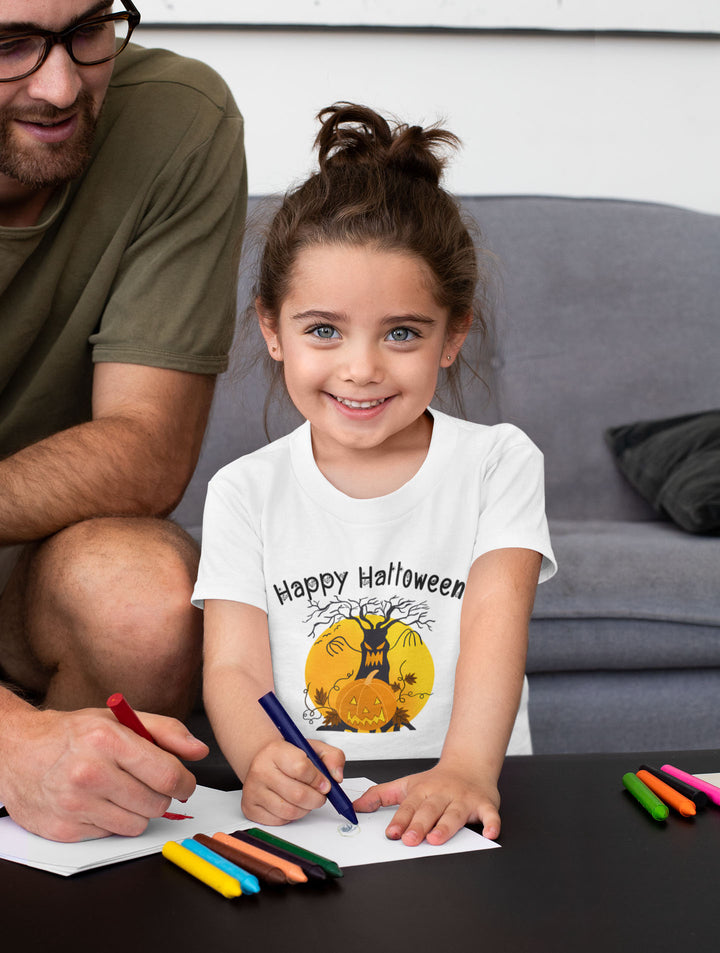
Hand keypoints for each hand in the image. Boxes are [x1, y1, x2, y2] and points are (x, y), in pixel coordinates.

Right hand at [0, 707, 207, 841]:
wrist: (16, 751)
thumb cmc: (72, 733)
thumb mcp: (119, 719)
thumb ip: (165, 731)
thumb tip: (199, 751)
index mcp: (108, 741)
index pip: (168, 775)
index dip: (186, 782)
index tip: (185, 783)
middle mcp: (90, 774)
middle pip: (156, 803)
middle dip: (160, 795)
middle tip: (147, 784)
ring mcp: (75, 805)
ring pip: (137, 824)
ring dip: (137, 811)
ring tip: (121, 792)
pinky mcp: (64, 830)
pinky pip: (111, 836)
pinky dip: (111, 822)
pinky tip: (98, 803)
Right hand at [240, 738, 345, 825]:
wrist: (263, 760)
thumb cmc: (288, 756)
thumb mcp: (313, 748)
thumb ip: (332, 757)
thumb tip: (337, 777)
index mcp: (276, 751)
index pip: (301, 768)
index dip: (319, 779)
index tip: (324, 783)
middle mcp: (260, 770)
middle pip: (298, 794)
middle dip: (317, 799)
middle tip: (320, 795)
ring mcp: (253, 790)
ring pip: (290, 811)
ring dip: (306, 809)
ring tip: (306, 799)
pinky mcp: (250, 808)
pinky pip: (279, 821)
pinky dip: (292, 817)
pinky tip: (291, 804)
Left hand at [353, 764, 500, 845]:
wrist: (469, 765)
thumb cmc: (436, 781)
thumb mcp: (406, 784)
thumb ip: (381, 796)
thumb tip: (355, 807)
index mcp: (423, 790)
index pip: (409, 806)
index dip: (400, 819)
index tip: (391, 833)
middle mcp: (442, 794)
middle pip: (429, 810)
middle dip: (419, 825)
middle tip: (409, 840)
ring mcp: (464, 799)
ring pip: (454, 813)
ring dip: (446, 826)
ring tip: (436, 839)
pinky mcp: (485, 804)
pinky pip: (490, 814)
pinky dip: (492, 823)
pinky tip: (490, 833)